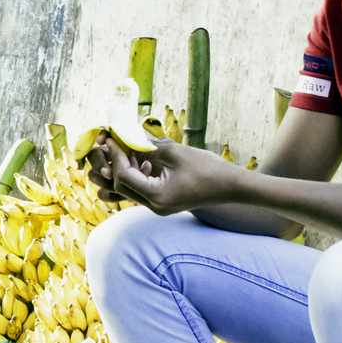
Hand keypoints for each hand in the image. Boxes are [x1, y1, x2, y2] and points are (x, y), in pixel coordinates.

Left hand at [88, 134, 238, 214]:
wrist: (229, 185)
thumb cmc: (207, 167)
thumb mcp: (174, 152)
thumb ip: (147, 145)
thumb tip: (125, 135)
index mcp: (157, 197)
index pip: (124, 177)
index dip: (116, 156)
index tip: (113, 139)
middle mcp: (154, 206)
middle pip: (121, 186)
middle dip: (116, 163)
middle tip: (116, 143)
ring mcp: (157, 206)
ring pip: (128, 190)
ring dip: (124, 169)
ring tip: (129, 150)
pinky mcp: (161, 202)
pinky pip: (140, 189)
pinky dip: (137, 174)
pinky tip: (144, 160)